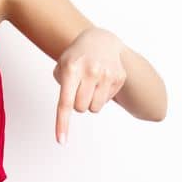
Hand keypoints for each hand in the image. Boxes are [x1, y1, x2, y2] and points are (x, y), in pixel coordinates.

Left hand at [53, 27, 125, 144]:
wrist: (100, 40)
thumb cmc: (76, 58)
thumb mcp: (62, 66)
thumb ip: (62, 88)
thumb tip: (69, 110)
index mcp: (71, 68)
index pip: (66, 102)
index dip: (62, 123)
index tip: (62, 141)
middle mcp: (91, 71)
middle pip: (80, 108)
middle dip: (77, 103)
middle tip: (78, 87)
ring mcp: (107, 74)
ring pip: (94, 108)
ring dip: (90, 102)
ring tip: (90, 84)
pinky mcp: (119, 77)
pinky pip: (106, 102)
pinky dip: (101, 96)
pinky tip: (101, 81)